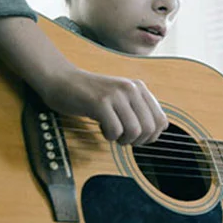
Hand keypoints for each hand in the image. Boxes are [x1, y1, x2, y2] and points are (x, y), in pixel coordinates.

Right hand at [41, 68, 168, 144]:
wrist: (61, 80)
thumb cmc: (89, 95)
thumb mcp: (119, 98)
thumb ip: (137, 110)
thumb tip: (155, 134)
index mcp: (139, 87)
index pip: (161, 121)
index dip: (151, 137)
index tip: (135, 138)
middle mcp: (131, 88)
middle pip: (150, 129)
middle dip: (137, 142)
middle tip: (122, 139)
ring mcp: (116, 94)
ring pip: (134, 131)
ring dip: (123, 140)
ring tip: (112, 134)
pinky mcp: (100, 102)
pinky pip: (115, 131)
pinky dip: (109, 136)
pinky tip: (101, 129)